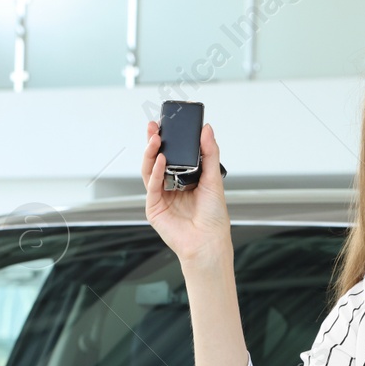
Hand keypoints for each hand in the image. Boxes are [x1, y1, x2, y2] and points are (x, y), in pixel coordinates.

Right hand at [142, 119, 231, 268]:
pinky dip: (155, 171)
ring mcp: (161, 197)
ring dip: (151, 153)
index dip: (168, 139)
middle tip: (154, 126)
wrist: (209, 242)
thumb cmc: (214, 217)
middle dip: (154, 142)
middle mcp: (171, 186)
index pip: (173, 154)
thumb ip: (209, 153)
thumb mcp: (214, 179)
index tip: (167, 123)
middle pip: (157, 159)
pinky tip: (160, 160)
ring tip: (155, 139)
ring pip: (150, 170)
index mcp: (185, 179)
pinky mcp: (154, 207)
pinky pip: (152, 186)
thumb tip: (207, 129)